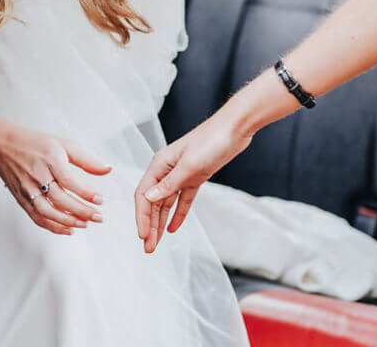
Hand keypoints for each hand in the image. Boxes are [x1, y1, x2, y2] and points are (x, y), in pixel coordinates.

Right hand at [0, 116, 110, 234]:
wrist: (3, 147)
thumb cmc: (35, 144)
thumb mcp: (63, 144)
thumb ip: (86, 159)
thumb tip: (107, 169)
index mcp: (50, 159)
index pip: (69, 180)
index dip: (86, 192)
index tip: (100, 199)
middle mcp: (38, 176)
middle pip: (61, 199)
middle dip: (82, 211)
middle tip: (99, 216)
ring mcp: (28, 190)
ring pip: (48, 212)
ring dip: (68, 221)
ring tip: (85, 224)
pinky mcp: (23, 200)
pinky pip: (38, 217)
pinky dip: (53, 227)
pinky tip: (68, 229)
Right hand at [134, 114, 251, 252]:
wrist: (235, 129)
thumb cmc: (211, 140)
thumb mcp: (189, 165)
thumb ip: (169, 184)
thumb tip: (149, 198)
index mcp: (159, 164)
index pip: (144, 195)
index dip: (141, 217)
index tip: (143, 236)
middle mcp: (166, 170)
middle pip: (153, 202)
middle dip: (149, 225)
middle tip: (148, 247)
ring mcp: (180, 175)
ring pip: (166, 203)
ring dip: (160, 223)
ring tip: (157, 243)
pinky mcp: (194, 178)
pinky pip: (182, 200)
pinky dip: (177, 214)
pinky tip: (173, 228)